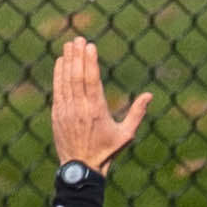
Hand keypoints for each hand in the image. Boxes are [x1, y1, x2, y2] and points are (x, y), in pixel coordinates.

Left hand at [51, 37, 150, 171]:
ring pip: (66, 80)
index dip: (90, 61)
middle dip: (78, 55)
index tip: (90, 46)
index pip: (91, 80)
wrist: (81, 167)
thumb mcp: (126, 134)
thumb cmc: (107, 151)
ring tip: (69, 45)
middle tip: (79, 39)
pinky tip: (61, 61)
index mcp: (97, 111)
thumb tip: (149, 95)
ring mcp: (66, 110)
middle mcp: (80, 108)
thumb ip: (137, 113)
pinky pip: (58, 88)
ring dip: (67, 60)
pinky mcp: (57, 113)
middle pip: (77, 76)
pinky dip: (58, 73)